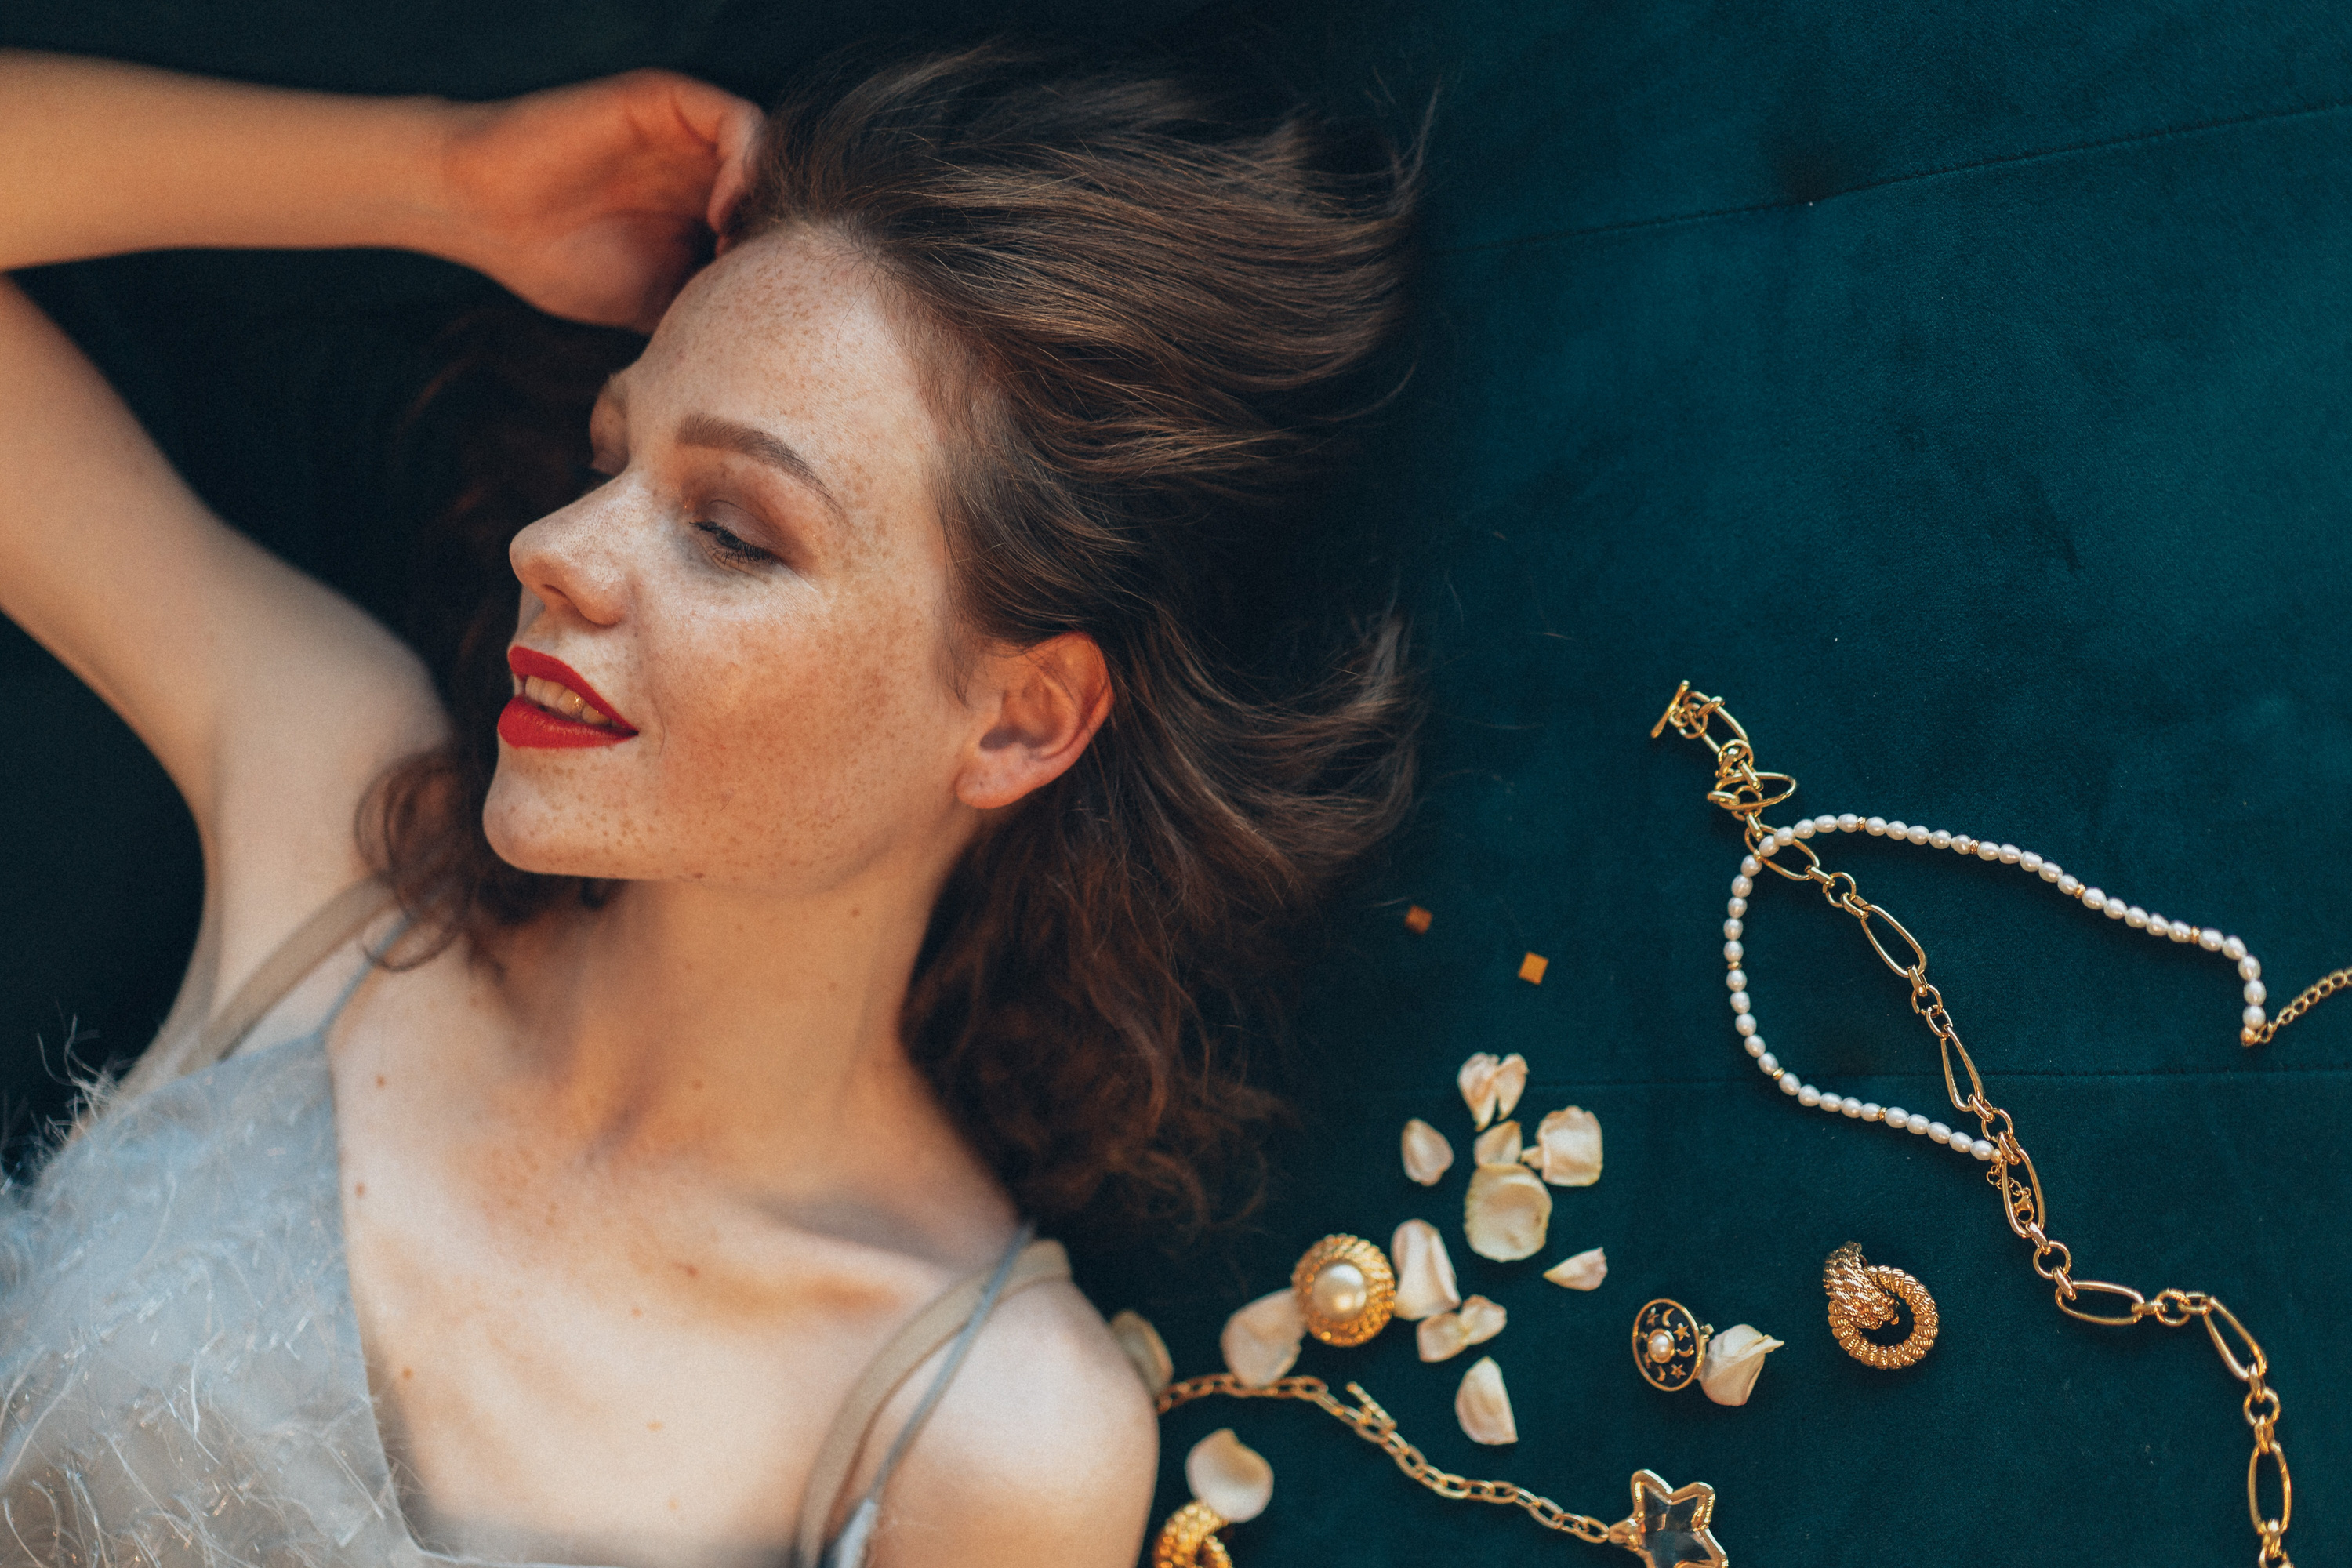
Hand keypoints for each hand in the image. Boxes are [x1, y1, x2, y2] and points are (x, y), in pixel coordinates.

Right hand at [436, 69, 762, 332]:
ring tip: (737, 250)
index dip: (788, 268)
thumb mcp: (656, 308)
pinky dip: (747, 164)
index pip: (778, 228)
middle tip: (768, 283)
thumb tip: (760, 355)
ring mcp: (688, 136)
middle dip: (788, 237)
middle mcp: (705, 169)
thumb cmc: (561, 263)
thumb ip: (707, 313)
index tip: (769, 312)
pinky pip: (737, 120)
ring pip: (771, 154)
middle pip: (785, 190)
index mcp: (705, 212)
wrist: (487, 217)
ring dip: (769, 205)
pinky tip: (721, 216)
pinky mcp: (665, 103)